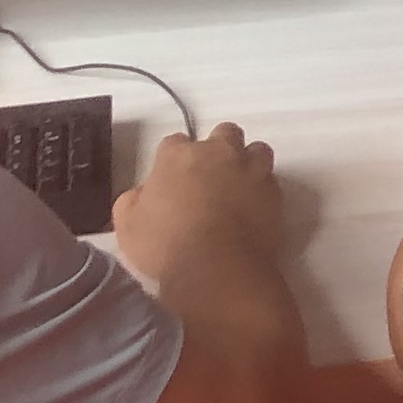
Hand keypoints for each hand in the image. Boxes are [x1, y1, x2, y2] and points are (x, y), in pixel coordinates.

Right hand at [113, 121, 282, 275]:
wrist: (216, 268)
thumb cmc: (165, 246)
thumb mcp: (128, 226)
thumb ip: (133, 200)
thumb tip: (144, 193)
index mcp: (178, 155)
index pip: (174, 143)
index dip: (173, 162)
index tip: (172, 182)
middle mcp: (218, 152)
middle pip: (223, 134)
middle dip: (217, 150)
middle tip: (209, 179)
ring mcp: (250, 169)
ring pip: (255, 150)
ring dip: (247, 164)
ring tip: (238, 189)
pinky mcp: (275, 191)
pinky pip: (271, 180)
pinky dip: (263, 191)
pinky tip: (254, 210)